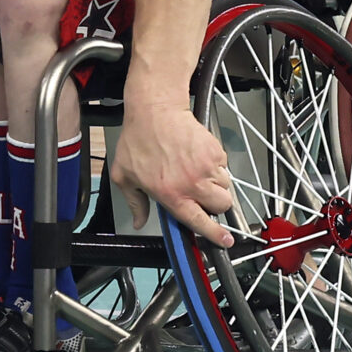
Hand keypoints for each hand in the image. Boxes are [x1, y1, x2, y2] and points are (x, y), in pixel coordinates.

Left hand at [112, 95, 234, 246]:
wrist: (155, 110)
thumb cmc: (138, 140)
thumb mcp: (125, 175)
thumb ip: (135, 202)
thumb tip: (139, 221)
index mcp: (171, 195)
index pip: (199, 221)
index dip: (215, 234)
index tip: (225, 240)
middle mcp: (192, 184)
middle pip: (222, 205)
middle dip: (217, 204)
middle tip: (204, 195)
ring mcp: (206, 167)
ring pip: (225, 185)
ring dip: (216, 183)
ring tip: (197, 171)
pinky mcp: (215, 151)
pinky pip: (224, 165)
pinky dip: (215, 164)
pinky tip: (198, 156)